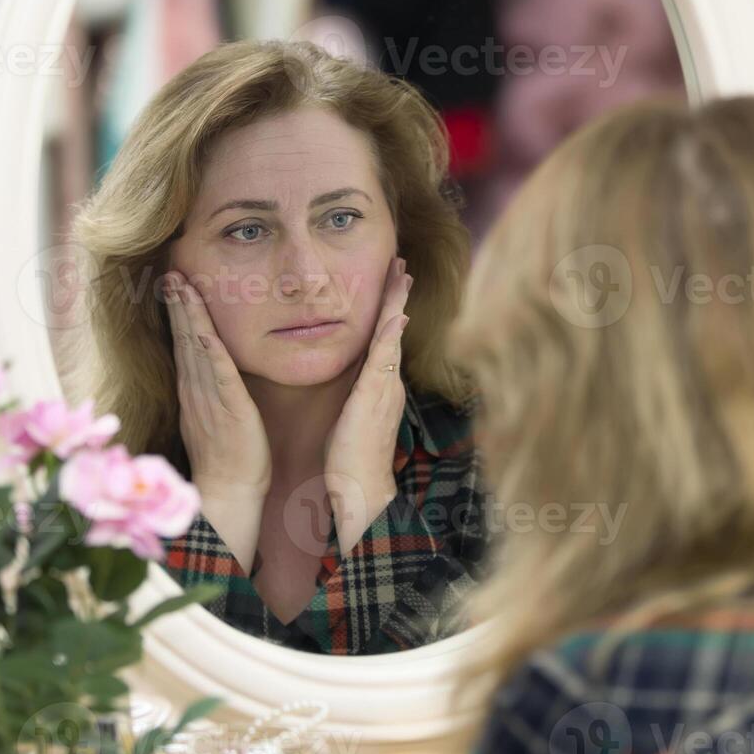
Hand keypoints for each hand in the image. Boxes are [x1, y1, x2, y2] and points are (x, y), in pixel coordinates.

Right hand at [164, 271, 272, 502]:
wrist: (229, 491)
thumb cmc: (228, 456)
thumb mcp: (213, 414)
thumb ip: (209, 388)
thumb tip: (210, 366)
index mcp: (192, 388)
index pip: (183, 341)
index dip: (177, 312)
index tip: (173, 283)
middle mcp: (195, 388)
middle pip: (183, 337)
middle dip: (177, 303)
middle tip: (171, 271)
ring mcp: (209, 397)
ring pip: (196, 348)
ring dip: (188, 315)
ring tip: (181, 285)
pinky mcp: (230, 408)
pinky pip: (220, 374)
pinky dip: (212, 350)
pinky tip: (206, 330)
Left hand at [323, 256, 411, 554]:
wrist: (361, 489)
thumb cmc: (352, 457)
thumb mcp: (353, 415)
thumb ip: (358, 392)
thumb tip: (358, 376)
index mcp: (380, 384)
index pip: (385, 339)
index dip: (388, 309)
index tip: (392, 281)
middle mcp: (387, 382)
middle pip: (394, 330)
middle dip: (397, 296)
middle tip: (401, 264)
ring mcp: (384, 389)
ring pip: (392, 338)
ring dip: (396, 306)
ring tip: (401, 277)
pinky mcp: (375, 399)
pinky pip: (383, 362)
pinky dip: (390, 338)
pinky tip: (394, 318)